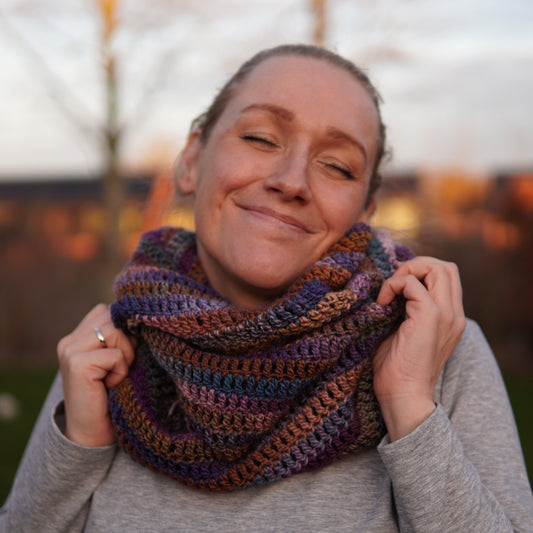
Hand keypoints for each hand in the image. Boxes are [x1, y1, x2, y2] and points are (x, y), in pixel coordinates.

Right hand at [57, 303, 135, 446]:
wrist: (93, 434)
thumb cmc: (112, 395)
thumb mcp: (116, 359)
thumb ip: (120, 335)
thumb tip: (144, 316)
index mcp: (77, 335)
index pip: (108, 311)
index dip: (125, 330)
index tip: (123, 356)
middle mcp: (69, 340)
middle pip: (114, 318)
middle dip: (128, 342)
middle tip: (120, 368)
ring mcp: (69, 351)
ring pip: (115, 331)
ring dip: (125, 355)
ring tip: (115, 376)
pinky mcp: (76, 364)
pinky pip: (115, 354)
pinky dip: (121, 370)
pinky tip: (111, 385)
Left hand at [373, 257, 465, 440]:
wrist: (403, 396)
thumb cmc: (397, 369)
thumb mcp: (406, 332)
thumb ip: (407, 309)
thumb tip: (392, 287)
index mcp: (452, 318)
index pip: (448, 276)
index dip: (421, 271)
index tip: (396, 285)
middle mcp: (454, 314)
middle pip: (445, 267)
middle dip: (415, 265)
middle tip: (393, 283)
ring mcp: (445, 314)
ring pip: (436, 268)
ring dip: (406, 272)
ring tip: (388, 292)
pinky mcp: (429, 316)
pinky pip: (411, 283)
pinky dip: (393, 285)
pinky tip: (381, 303)